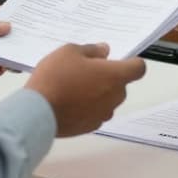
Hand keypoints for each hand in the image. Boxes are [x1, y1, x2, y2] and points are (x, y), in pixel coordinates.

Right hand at [25, 43, 146, 136]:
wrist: (38, 112)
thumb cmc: (56, 76)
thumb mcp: (70, 52)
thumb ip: (92, 50)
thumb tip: (104, 52)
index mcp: (114, 76)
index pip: (139, 68)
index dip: (130, 62)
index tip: (115, 60)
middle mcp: (115, 97)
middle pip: (121, 84)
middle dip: (108, 77)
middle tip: (85, 70)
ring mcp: (104, 114)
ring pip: (108, 99)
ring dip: (99, 93)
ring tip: (74, 87)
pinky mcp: (91, 127)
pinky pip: (96, 112)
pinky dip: (88, 107)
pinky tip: (70, 102)